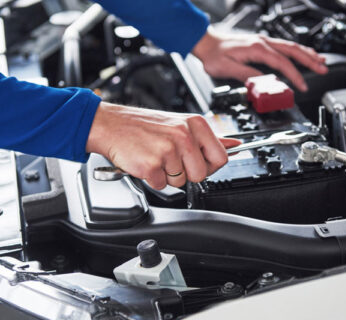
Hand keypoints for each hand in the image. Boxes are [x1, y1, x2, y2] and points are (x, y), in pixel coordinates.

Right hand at [86, 102, 240, 189]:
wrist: (111, 125)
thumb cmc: (144, 126)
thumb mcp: (180, 123)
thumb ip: (209, 138)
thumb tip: (234, 144)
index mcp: (194, 124)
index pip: (221, 157)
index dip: (208, 165)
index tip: (195, 161)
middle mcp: (184, 135)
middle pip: (201, 174)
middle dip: (186, 173)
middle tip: (170, 159)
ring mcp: (167, 150)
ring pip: (180, 181)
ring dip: (167, 175)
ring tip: (155, 157)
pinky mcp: (151, 165)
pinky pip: (161, 185)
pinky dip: (152, 178)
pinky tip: (145, 161)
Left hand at [192, 27, 327, 91]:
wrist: (206, 43)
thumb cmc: (214, 56)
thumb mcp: (227, 69)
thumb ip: (246, 76)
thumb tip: (262, 84)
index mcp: (256, 49)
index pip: (282, 63)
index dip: (294, 75)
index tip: (301, 86)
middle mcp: (262, 42)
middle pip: (292, 51)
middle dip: (310, 61)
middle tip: (323, 69)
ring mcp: (263, 41)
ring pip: (290, 46)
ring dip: (307, 54)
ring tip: (320, 61)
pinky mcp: (261, 43)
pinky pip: (283, 46)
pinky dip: (296, 50)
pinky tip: (302, 54)